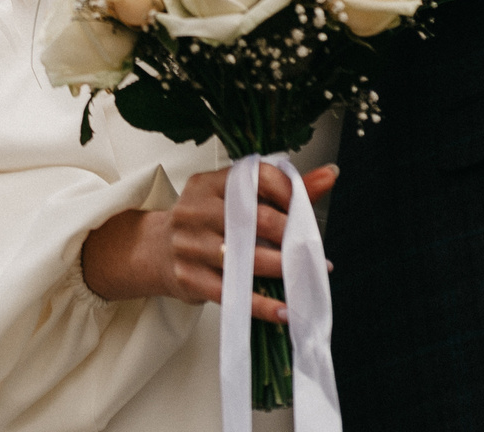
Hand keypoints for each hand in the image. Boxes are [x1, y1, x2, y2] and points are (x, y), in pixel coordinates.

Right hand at [80, 162, 338, 320]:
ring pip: (247, 259)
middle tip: (314, 251)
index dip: (288, 193)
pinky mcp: (190, 278)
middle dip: (292, 237)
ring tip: (307, 277)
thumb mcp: (233, 198)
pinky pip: (234, 294)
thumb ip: (281, 189)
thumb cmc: (204, 222)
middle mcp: (196, 209)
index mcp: (209, 183)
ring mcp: (190, 244)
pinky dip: (265, 306)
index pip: (256, 177)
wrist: (153, 251)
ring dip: (284, 271)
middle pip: (256, 219)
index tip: (306, 211)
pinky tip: (286, 310)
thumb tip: (330, 174)